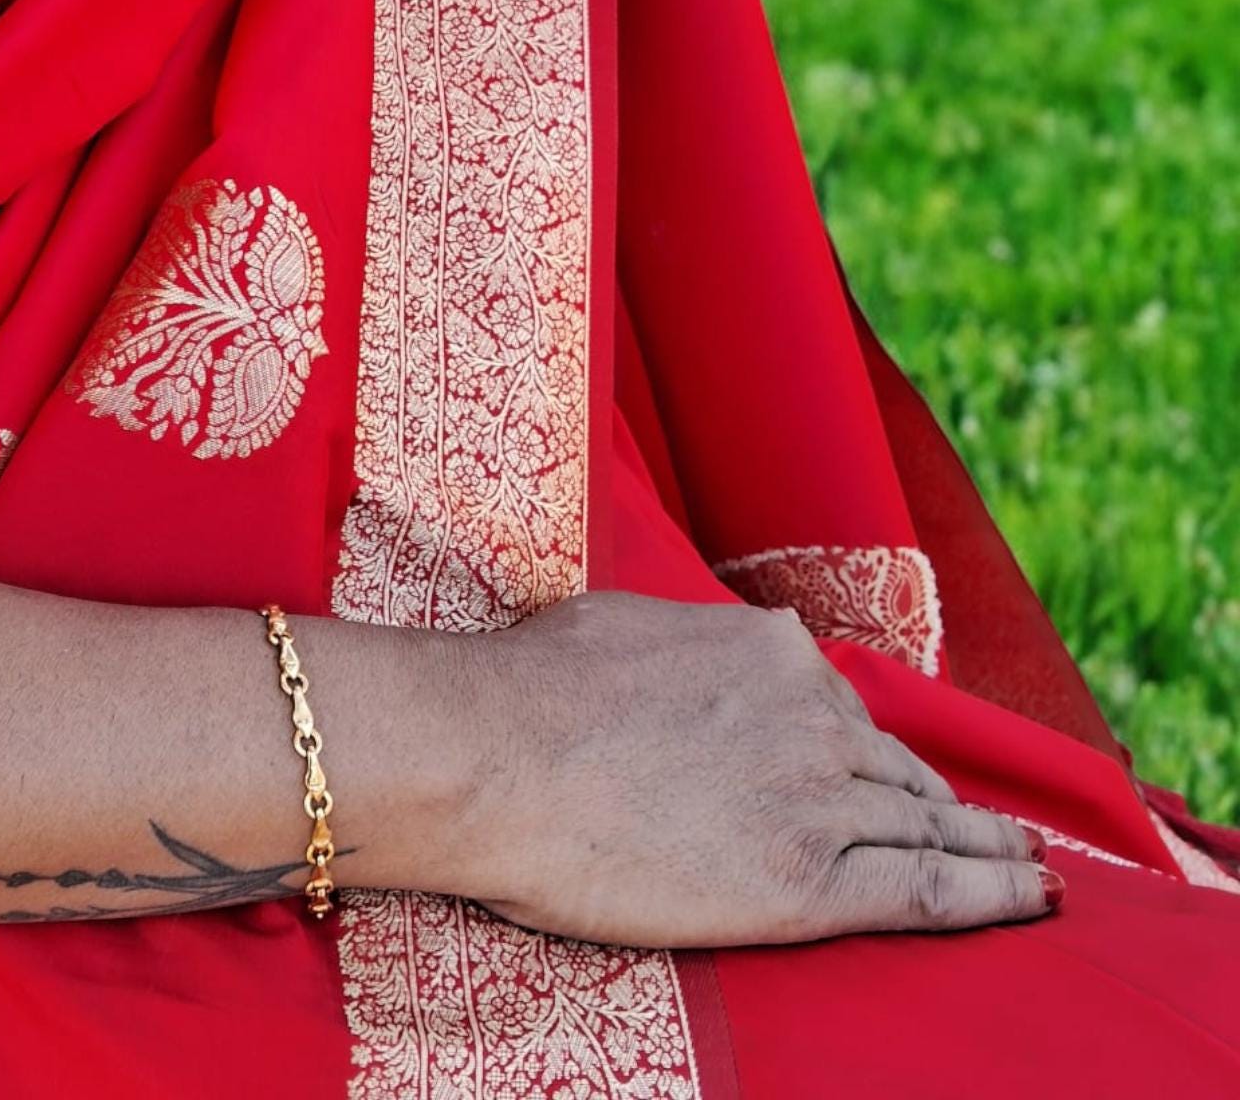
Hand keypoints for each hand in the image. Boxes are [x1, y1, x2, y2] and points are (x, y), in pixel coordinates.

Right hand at [445, 592, 1057, 945]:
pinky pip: (930, 891)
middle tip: (994, 831)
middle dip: (947, 802)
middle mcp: (811, 714)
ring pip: (931, 827)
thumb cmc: (529, 689)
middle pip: (898, 769)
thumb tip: (691, 663)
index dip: (875, 749)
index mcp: (767, 650)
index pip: (843, 708)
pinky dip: (993, 895)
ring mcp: (819, 798)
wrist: (494, 754)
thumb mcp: (623, 628)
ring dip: (992, 849)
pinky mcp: (810, 884)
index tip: (894, 772)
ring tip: (1033, 870)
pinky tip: (1032, 899)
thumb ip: (687, 651)